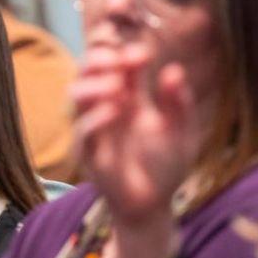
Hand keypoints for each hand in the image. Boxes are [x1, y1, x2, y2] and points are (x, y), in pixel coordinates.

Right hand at [72, 42, 197, 225]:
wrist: (154, 205)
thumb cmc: (166, 166)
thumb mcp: (182, 130)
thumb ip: (178, 102)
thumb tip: (175, 70)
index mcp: (129, 96)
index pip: (115, 63)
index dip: (123, 52)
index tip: (143, 54)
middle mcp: (106, 106)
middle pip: (87, 71)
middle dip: (98, 59)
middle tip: (120, 60)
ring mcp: (94, 127)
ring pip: (75, 94)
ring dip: (92, 84)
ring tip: (116, 85)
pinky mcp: (88, 152)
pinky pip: (82, 130)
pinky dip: (95, 118)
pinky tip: (115, 112)